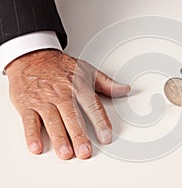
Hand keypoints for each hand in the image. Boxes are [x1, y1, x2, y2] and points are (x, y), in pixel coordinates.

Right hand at [5, 49, 129, 159]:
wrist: (32, 57)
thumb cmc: (60, 66)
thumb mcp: (86, 69)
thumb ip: (107, 82)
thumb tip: (125, 89)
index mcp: (78, 87)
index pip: (92, 106)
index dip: (100, 122)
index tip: (106, 136)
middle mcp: (61, 94)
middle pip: (72, 116)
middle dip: (79, 134)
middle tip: (85, 151)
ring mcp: (44, 100)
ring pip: (52, 120)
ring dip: (59, 137)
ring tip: (66, 153)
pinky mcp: (27, 105)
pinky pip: (29, 120)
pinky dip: (31, 134)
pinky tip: (36, 147)